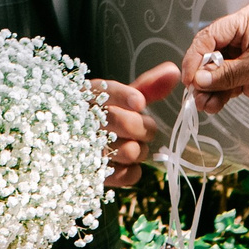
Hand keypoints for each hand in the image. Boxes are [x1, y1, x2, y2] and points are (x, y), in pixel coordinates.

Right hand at [90, 62, 181, 187]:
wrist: (76, 148)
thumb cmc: (105, 118)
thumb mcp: (121, 98)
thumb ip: (148, 85)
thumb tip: (173, 71)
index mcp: (90, 96)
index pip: (105, 92)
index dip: (123, 96)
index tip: (139, 102)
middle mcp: (84, 122)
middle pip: (126, 123)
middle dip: (144, 127)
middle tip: (142, 128)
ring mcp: (86, 151)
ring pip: (132, 151)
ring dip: (139, 150)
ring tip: (129, 145)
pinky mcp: (94, 176)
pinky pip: (128, 175)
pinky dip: (133, 170)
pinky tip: (123, 163)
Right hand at [182, 4, 248, 113]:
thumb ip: (228, 74)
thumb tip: (198, 80)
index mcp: (244, 22)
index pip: (209, 37)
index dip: (196, 57)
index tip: (190, 79)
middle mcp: (241, 38)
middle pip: (209, 56)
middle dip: (201, 77)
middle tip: (195, 96)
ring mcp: (245, 58)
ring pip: (216, 74)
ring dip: (208, 90)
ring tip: (204, 106)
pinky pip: (227, 85)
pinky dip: (219, 96)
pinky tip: (214, 106)